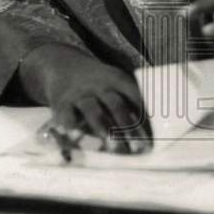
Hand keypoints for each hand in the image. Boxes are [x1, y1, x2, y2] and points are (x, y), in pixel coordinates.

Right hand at [20, 44, 150, 153]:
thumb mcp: (114, 84)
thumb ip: (129, 104)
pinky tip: (77, 142)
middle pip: (116, 104)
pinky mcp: (61, 103)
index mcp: (118, 80)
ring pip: (93, 110)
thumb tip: (148, 136)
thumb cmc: (98, 84)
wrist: (63, 64)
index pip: (135, 97)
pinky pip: (66, 117)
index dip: (144, 117)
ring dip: (103, 129)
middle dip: (127, 126)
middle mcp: (100, 86)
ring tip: (112, 149)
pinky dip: (71, 129)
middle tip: (137, 147)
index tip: (152, 138)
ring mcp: (80, 94)